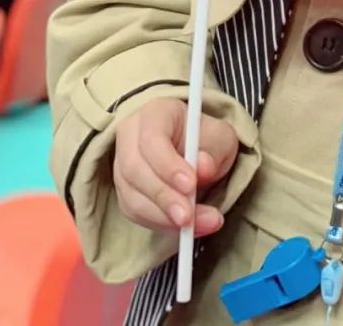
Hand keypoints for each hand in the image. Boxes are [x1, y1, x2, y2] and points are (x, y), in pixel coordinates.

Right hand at [113, 98, 237, 236]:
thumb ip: (214, 150)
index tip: (191, 185)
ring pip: (131, 196)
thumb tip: (203, 168)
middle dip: (164, 197)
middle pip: (135, 170)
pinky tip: (183, 230)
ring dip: (163, 217)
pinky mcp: (124, 192)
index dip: (168, 165)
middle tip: (188, 216)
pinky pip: (135, 213)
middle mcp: (130, 137)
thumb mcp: (220, 137)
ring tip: (193, 227)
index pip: (151, 138)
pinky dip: (159, 224)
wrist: (193, 147)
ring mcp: (121, 165)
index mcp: (154, 113)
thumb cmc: (205, 138)